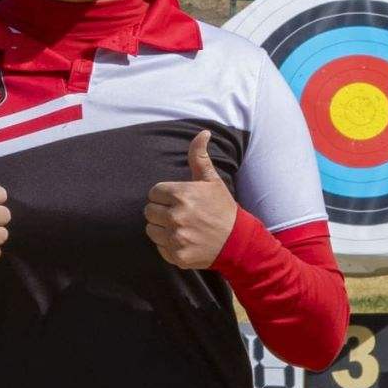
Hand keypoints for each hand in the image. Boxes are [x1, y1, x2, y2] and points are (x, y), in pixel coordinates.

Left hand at [144, 130, 237, 268]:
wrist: (237, 241)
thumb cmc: (222, 208)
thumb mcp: (212, 180)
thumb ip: (199, 156)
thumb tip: (203, 132)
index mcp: (182, 194)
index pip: (154, 193)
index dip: (165, 196)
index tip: (179, 200)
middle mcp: (176, 216)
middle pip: (149, 211)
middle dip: (161, 211)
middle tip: (179, 214)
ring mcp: (176, 238)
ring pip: (151, 229)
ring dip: (162, 228)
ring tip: (180, 227)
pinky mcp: (176, 256)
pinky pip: (159, 247)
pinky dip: (168, 245)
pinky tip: (184, 240)